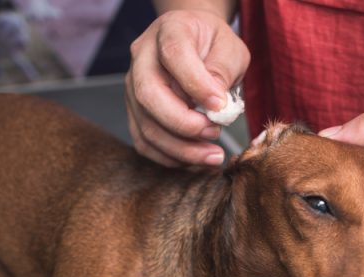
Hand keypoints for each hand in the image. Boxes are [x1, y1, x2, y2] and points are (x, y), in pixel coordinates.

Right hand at [125, 9, 249, 166]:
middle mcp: (142, 57)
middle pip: (149, 95)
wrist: (195, 46)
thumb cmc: (214, 46)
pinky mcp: (135, 112)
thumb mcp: (230, 48)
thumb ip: (223, 70)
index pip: (174, 54)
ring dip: (181, 149)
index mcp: (169, 30)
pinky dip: (170, 157)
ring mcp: (133, 87)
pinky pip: (145, 143)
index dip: (196, 84)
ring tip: (213, 155)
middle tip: (215, 133)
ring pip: (146, 126)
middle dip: (184, 124)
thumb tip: (216, 104)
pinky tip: (195, 159)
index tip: (220, 105)